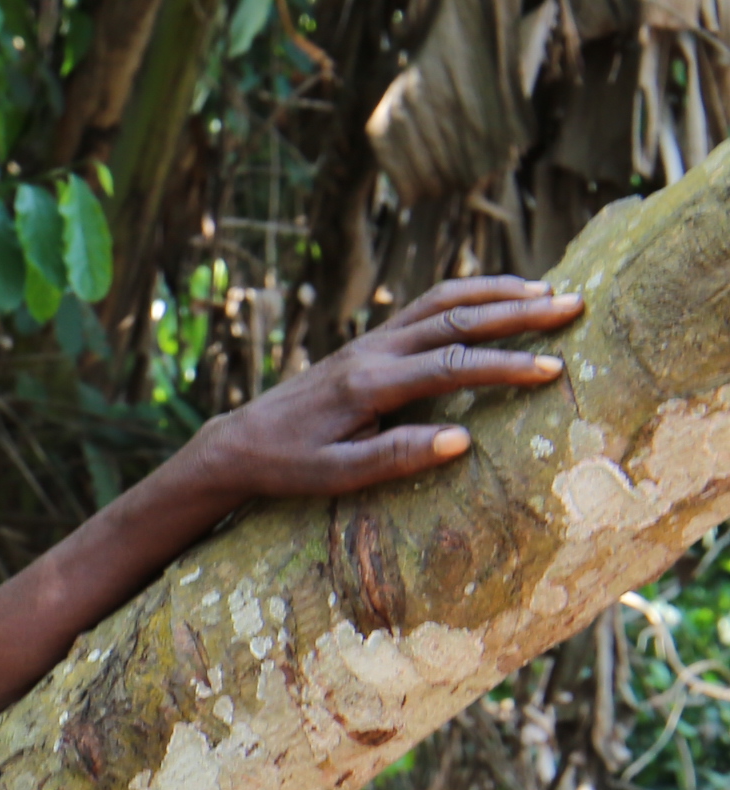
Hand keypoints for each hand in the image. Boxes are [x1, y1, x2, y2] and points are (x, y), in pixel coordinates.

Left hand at [190, 275, 584, 500]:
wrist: (238, 441)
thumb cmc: (288, 465)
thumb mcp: (337, 475)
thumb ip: (396, 457)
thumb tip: (462, 440)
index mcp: (369, 385)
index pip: (451, 366)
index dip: (506, 365)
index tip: (554, 368)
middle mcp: (373, 351)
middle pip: (456, 318)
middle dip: (519, 313)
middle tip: (576, 306)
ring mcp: (371, 340)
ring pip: (442, 301)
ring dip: (497, 291)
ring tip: (550, 291)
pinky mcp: (369, 340)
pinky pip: (425, 305)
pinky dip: (468, 293)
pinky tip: (499, 295)